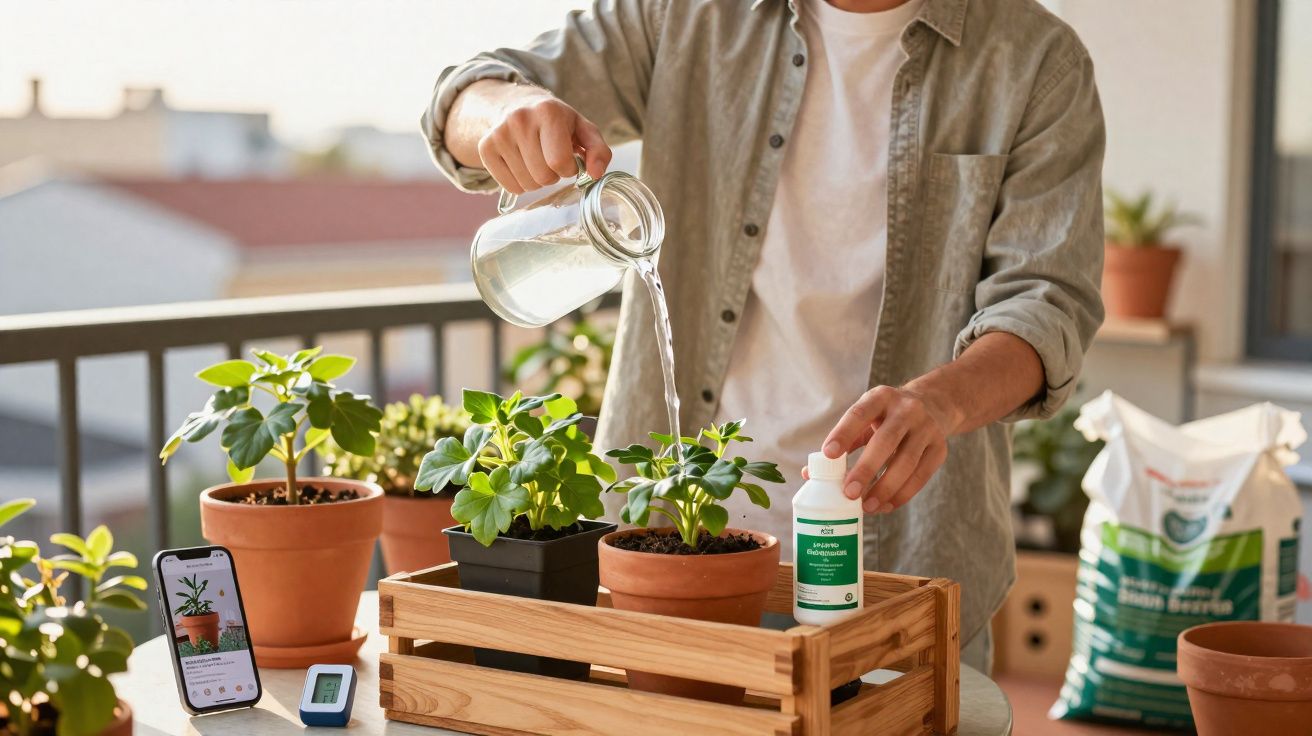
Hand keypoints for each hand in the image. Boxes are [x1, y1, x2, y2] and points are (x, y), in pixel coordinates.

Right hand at [478, 90, 610, 194]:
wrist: (516, 105)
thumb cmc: (557, 123)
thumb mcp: (583, 130)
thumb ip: (598, 151)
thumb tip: (596, 174)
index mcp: (548, 112)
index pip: (559, 162)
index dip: (568, 169)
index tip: (567, 160)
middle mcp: (520, 119)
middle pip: (543, 176)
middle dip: (552, 176)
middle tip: (550, 160)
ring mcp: (499, 133)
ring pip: (526, 185)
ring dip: (536, 181)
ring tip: (536, 161)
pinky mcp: (485, 147)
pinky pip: (508, 186)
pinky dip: (519, 184)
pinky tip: (521, 165)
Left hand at [806, 386, 957, 513]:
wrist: (934, 404)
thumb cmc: (886, 417)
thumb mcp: (866, 417)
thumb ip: (842, 441)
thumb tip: (810, 473)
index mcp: (881, 397)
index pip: (859, 414)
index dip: (843, 434)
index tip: (828, 455)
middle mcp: (907, 409)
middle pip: (887, 440)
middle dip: (867, 468)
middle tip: (849, 493)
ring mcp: (927, 428)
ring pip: (907, 461)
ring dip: (885, 487)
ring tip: (866, 507)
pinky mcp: (940, 449)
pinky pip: (921, 476)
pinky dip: (903, 494)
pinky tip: (885, 506)